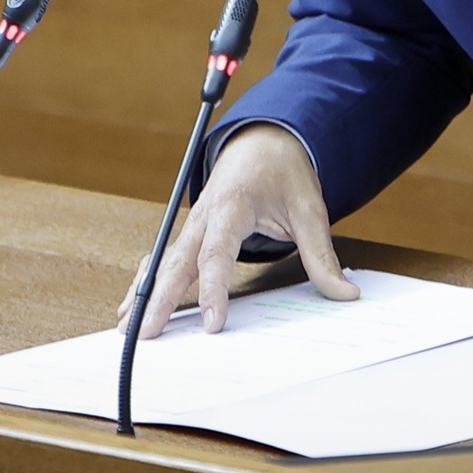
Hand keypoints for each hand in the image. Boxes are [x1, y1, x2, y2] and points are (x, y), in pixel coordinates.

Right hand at [115, 123, 358, 336]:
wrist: (263, 139)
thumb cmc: (283, 170)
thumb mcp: (309, 207)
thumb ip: (321, 254)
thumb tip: (345, 294)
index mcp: (231, 204)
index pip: (217, 252)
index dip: (212, 289)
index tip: (211, 322)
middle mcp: (204, 215)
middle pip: (177, 261)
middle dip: (158, 298)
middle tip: (144, 333)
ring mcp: (193, 223)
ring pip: (164, 261)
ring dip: (145, 293)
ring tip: (126, 327)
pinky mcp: (191, 231)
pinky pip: (165, 258)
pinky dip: (149, 281)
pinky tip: (133, 305)